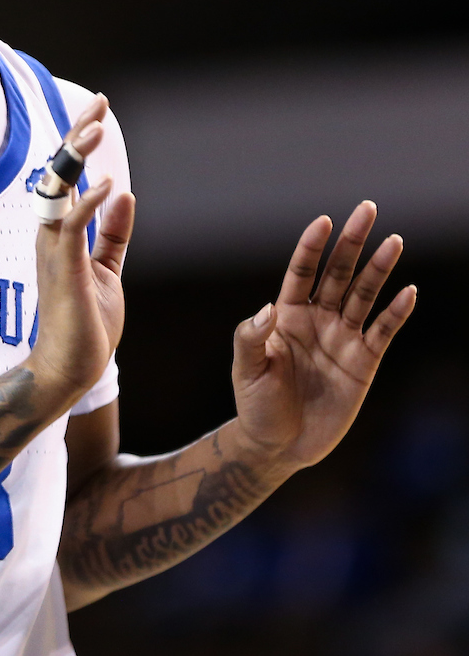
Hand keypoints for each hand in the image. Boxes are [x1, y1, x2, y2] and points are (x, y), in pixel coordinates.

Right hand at [29, 96, 135, 399]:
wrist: (71, 370)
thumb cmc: (85, 324)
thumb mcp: (106, 270)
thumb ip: (113, 234)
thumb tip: (123, 191)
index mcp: (61, 232)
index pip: (68, 176)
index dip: (80, 142)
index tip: (99, 112)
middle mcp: (51, 234)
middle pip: (58, 172)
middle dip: (76, 136)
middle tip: (98, 104)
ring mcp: (54, 250)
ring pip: (58, 191)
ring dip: (76, 158)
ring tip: (96, 129)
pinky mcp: (63, 270)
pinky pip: (71, 228)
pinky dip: (88, 203)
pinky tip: (108, 184)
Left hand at [231, 201, 415, 471]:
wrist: (277, 446)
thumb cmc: (255, 404)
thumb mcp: (246, 369)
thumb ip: (252, 337)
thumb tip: (268, 307)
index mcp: (286, 314)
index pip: (301, 271)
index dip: (312, 247)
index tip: (324, 221)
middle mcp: (317, 319)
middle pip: (338, 273)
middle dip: (352, 242)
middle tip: (367, 209)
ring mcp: (342, 339)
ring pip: (364, 296)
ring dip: (379, 269)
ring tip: (394, 241)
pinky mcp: (363, 363)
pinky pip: (383, 332)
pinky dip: (395, 313)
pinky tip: (409, 291)